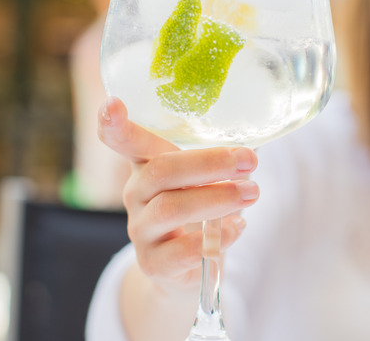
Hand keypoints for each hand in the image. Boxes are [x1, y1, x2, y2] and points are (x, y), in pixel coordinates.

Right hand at [97, 97, 258, 294]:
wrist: (184, 266)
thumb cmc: (198, 207)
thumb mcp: (202, 178)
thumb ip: (219, 158)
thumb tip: (255, 141)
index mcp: (146, 164)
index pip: (123, 140)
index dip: (114, 124)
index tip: (113, 103)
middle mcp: (135, 194)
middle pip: (161, 171)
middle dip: (209, 163)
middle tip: (249, 161)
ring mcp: (141, 230)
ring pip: (171, 208)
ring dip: (218, 198)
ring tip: (252, 193)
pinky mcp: (153, 263)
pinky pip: (183, 250)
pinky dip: (216, 237)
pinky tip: (238, 227)